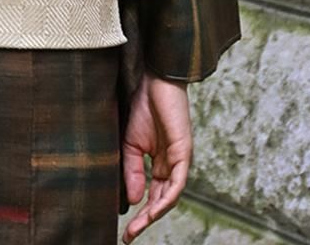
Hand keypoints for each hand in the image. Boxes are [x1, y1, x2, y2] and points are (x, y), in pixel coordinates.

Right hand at [121, 69, 192, 242]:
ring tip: (139, 226)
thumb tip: (134, 200)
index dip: (140, 214)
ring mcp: (179, 159)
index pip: (151, 195)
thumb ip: (132, 171)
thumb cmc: (142, 106)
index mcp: (158, 162)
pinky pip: (178, 181)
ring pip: (171, 195)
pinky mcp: (183, 151)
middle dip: (146, 219)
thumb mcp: (130, 143)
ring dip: (155, 213)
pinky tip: (155, 208)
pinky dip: (167, 197)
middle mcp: (171, 164)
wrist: (151, 79)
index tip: (126, 231)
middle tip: (130, 235)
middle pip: (161, 200)